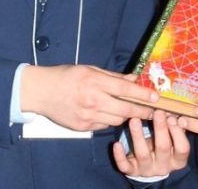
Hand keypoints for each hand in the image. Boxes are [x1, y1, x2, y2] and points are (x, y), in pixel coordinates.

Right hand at [21, 64, 156, 130]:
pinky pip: (104, 126)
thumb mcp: (89, 69)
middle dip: (142, 111)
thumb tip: (133, 79)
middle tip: (153, 111)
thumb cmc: (66, 76)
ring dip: (126, 115)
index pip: (125, 89)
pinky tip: (109, 113)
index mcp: (94, 82)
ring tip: (132, 110)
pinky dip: (110, 120)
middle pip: (125, 109)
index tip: (156, 97)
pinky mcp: (83, 127)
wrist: (41, 92)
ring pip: (117, 120)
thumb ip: (113, 76)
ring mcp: (87, 116)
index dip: (142, 94)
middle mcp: (92, 100)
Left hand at [112, 110, 189, 176]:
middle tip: (157, 112)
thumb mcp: (172, 140)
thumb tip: (179, 115)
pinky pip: (125, 165)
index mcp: (178, 160)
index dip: (178, 133)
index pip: (182, 148)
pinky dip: (120, 156)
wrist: (149, 166)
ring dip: (138, 136)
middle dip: (160, 129)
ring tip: (134, 120)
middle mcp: (164, 166)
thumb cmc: (164, 146)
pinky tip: (116, 144)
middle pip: (163, 148)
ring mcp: (147, 170)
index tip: (172, 117)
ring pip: (143, 154)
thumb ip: (176, 128)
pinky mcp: (132, 171)